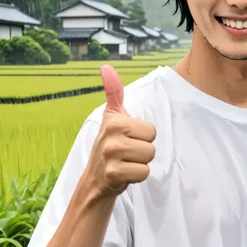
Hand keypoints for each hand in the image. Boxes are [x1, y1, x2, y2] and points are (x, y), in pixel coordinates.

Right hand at [85, 65, 156, 197]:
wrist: (94, 179)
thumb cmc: (109, 145)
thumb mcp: (111, 117)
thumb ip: (113, 92)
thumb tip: (106, 67)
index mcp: (114, 120)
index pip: (151, 130)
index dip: (143, 137)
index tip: (128, 140)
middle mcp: (110, 136)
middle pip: (151, 146)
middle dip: (143, 152)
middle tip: (127, 154)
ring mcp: (111, 156)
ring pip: (148, 159)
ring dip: (140, 164)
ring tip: (126, 163)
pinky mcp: (113, 174)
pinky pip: (143, 173)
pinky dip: (137, 177)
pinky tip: (124, 174)